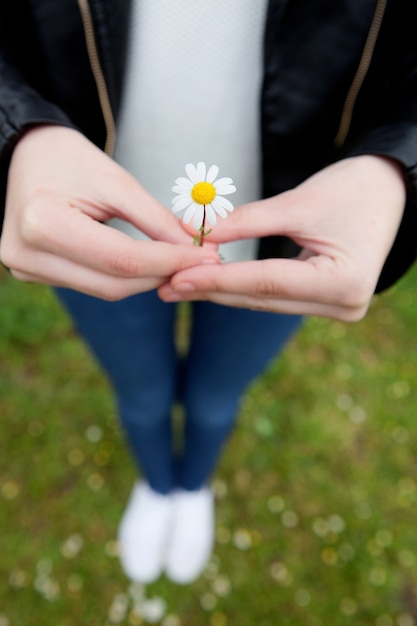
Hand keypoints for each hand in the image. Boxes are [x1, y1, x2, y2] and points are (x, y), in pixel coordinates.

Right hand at [0, 125, 218, 298]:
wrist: (24, 156)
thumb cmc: (66, 158)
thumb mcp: (115, 181)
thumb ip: (154, 220)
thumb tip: (193, 249)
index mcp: (44, 223)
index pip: (121, 259)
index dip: (169, 261)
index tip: (206, 257)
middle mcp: (28, 254)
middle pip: (113, 283)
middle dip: (163, 275)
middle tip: (201, 263)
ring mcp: (27, 268)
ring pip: (105, 289)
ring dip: (147, 280)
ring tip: (181, 263)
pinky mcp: (35, 273)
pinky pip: (92, 284)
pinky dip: (124, 278)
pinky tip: (150, 265)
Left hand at [159, 156, 405, 320]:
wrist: (391, 192)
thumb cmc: (354, 189)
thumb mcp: (299, 201)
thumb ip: (248, 222)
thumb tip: (198, 235)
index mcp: (342, 282)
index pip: (265, 282)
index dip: (217, 280)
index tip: (176, 277)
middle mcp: (343, 305)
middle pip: (261, 298)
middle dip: (211, 291)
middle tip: (164, 286)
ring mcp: (337, 308)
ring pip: (265, 301)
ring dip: (222, 292)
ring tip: (178, 286)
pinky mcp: (327, 302)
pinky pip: (275, 297)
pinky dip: (243, 288)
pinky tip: (211, 283)